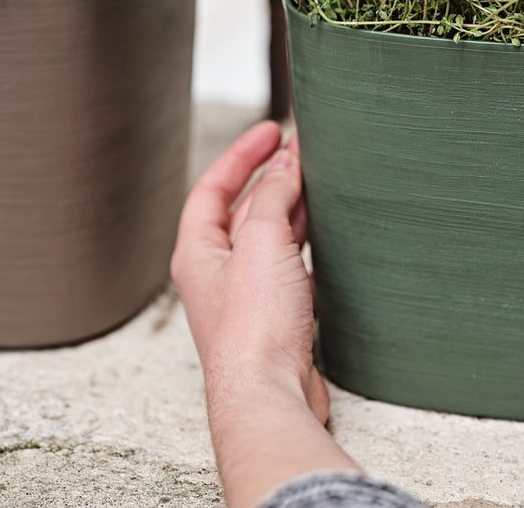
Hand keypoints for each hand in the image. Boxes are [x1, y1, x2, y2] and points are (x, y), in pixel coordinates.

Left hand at [172, 120, 325, 419]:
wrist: (269, 392)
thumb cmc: (253, 327)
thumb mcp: (262, 242)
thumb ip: (274, 197)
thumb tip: (285, 165)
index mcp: (198, 251)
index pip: (214, 187)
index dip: (241, 154)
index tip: (271, 131)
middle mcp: (218, 272)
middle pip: (244, 210)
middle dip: (273, 178)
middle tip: (304, 152)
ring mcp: (247, 296)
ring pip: (269, 238)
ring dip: (292, 209)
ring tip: (319, 183)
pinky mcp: (276, 318)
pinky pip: (290, 267)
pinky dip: (306, 244)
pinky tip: (326, 236)